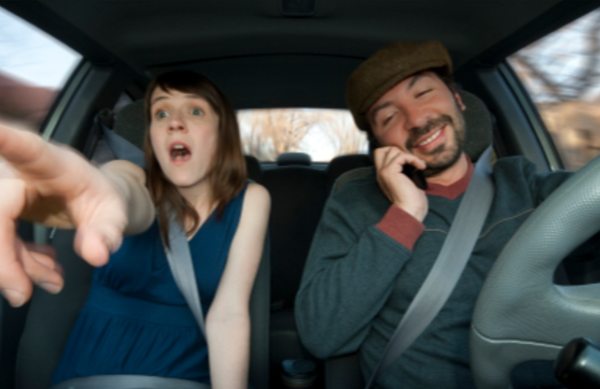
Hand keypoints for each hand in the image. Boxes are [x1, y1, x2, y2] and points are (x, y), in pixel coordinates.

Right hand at [0, 124, 127, 306]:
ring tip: (52, 278)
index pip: (26, 149)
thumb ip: (107, 232)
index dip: (7, 140)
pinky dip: (14, 266)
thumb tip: (96, 256)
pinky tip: (42, 270)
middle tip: (23, 295)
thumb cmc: (99, 196)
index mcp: (51, 163)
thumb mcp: (113, 213)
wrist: (88, 196)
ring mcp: (4, 187)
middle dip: (5, 260)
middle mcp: (17, 170)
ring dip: (14, 267)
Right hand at [374, 146, 427, 220]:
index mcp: (383, 176)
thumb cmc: (412, 200)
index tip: (409, 163)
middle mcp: (380, 173)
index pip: (381, 155)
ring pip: (392, 150)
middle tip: (411, 162)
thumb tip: (412, 160)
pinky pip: (402, 156)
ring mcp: (384, 172)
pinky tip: (421, 167)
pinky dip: (413, 159)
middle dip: (398, 151)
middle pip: (382, 149)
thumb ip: (404, 171)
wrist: (410, 211)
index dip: (394, 154)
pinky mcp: (390, 172)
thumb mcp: (406, 182)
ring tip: (418, 165)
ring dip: (408, 155)